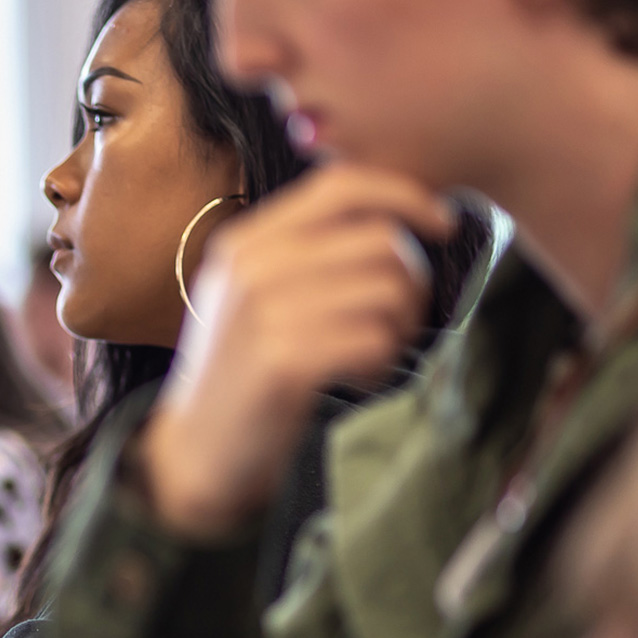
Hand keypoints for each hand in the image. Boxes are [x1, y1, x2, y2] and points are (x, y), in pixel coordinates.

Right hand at [142, 164, 454, 536]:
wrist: (197, 452)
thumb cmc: (242, 373)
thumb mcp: (255, 295)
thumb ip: (307, 251)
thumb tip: (398, 217)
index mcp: (246, 241)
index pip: (340, 185)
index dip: (403, 195)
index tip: (440, 224)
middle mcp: (251, 265)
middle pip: (379, 240)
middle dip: (413, 281)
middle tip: (399, 322)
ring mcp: (263, 310)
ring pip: (387, 289)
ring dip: (401, 326)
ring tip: (375, 353)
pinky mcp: (283, 360)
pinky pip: (376, 339)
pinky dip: (382, 362)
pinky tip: (359, 379)